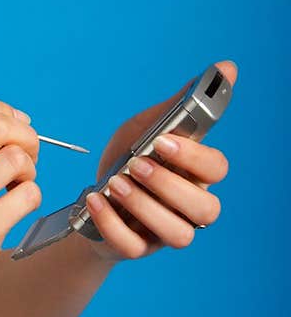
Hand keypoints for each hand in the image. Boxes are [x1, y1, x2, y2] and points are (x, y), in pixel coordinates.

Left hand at [86, 59, 236, 263]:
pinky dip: (112, 224)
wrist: (90, 199)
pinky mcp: (137, 249)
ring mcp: (164, 233)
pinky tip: (96, 200)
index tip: (162, 141)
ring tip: (115, 184)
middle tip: (135, 164)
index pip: (216, 169)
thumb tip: (227, 67)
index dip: (193, 156)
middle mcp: (188, 208)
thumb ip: (179, 105)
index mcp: (194, 175)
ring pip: (179, 234)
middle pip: (206, 208)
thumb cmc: (126, 161)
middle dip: (169, 184)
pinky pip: (133, 247)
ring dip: (145, 206)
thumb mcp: (144, 128)